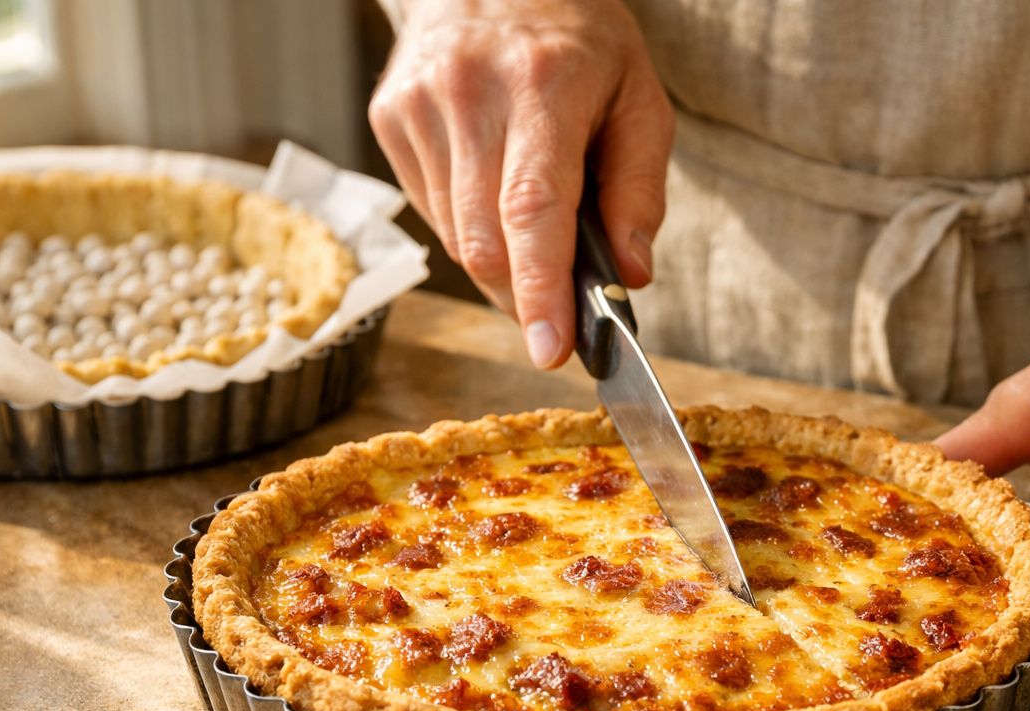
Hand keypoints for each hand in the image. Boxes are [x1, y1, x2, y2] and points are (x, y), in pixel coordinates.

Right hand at [369, 0, 673, 366]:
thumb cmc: (578, 41)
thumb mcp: (639, 98)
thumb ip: (640, 191)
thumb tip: (629, 275)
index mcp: (543, 84)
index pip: (532, 209)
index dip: (539, 290)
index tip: (550, 349)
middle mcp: (470, 92)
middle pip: (485, 241)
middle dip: (524, 298)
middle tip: (558, 319)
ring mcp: (419, 105)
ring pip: (455, 238)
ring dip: (501, 266)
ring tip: (535, 233)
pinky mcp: (389, 119)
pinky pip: (431, 213)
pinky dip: (470, 231)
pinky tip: (494, 197)